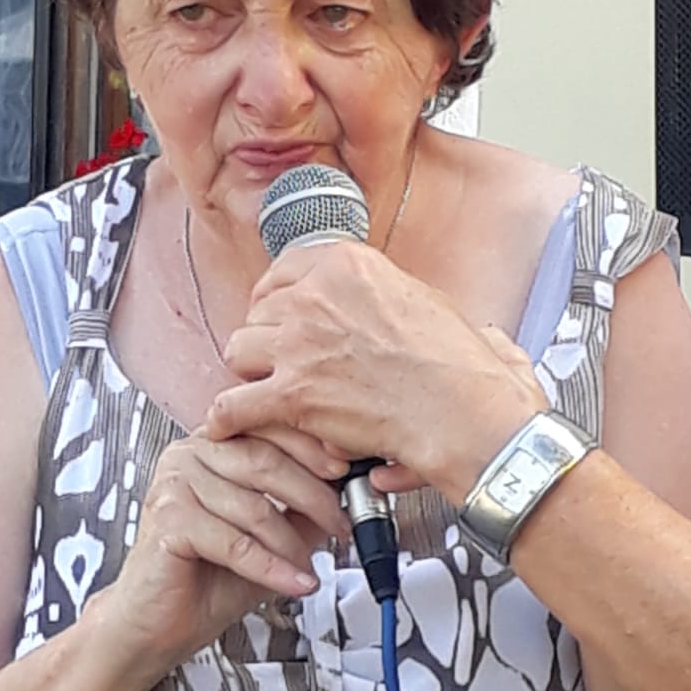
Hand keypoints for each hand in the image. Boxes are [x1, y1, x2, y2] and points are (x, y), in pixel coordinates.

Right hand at [92, 425, 348, 675]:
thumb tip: (347, 492)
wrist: (156, 623)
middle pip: (265, 462)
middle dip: (314, 497)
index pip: (267, 429)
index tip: (347, 472)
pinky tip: (296, 583)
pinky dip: (272, 568)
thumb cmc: (205, 577)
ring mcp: (173, 483)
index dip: (312, 449)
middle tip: (342, 526)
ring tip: (311, 568)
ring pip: (254, 507)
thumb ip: (299, 510)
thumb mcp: (268, 537)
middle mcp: (188, 454)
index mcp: (210, 445)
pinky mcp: (169, 520)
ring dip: (292, 544)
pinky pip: (235, 543)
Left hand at [207, 246, 546, 504]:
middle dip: (269, 336)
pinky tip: (225, 424)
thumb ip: (388, 293)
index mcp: (347, 266)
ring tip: (262, 388)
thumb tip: (391, 301)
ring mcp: (299, 345)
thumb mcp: (425, 299)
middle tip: (280, 359)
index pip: (285, 270)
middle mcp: (315, 297)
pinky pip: (233, 404)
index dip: (278, 296)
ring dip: (250, 371)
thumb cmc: (460, 364)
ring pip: (239, 349)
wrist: (466, 411)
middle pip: (261, 312)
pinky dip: (227, 418)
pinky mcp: (291, 394)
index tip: (279, 312)